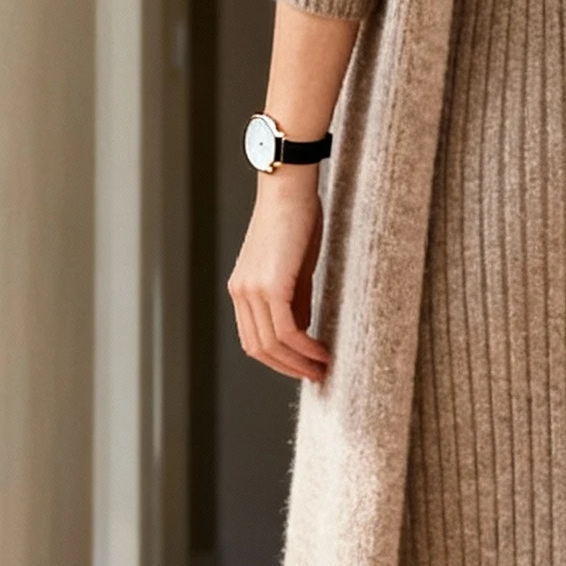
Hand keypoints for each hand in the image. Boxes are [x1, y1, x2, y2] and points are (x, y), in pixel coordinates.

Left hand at [228, 175, 328, 383]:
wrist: (290, 189)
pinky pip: (286, 330)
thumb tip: (302, 330)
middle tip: (318, 376)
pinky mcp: (271, 285)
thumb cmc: (296, 220)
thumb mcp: (294, 268)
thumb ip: (294, 300)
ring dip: (299, 362)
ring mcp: (252, 290)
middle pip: (259, 349)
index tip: (305, 367)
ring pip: (272, 344)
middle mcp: (241, 293)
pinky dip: (305, 347)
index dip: (278, 360)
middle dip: (289, 368)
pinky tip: (322, 351)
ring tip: (324, 369)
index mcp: (242, 289)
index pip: (254, 339)